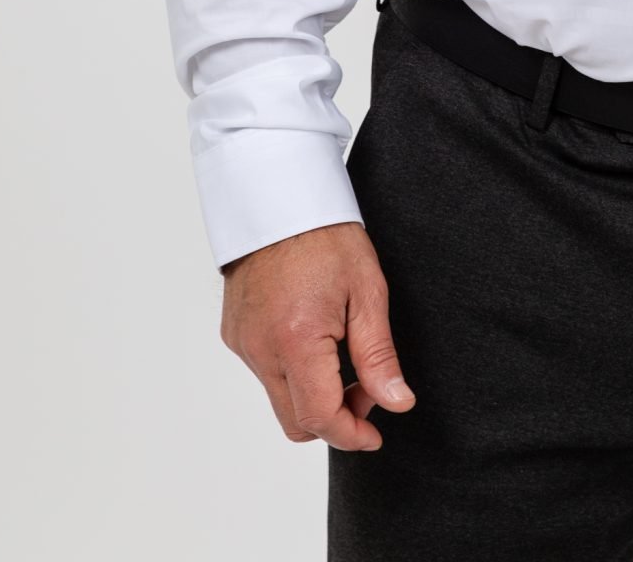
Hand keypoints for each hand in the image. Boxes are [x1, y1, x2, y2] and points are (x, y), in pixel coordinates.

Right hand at [220, 221, 415, 449]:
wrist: (279, 197)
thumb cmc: (326, 236)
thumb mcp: (367, 291)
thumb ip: (379, 355)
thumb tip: (397, 402)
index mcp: (295, 339)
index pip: (319, 417)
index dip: (352, 435)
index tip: (376, 433)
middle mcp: (260, 349)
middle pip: (296, 421)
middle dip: (335, 418)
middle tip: (366, 386)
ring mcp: (243, 343)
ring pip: (281, 399)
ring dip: (314, 394)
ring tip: (342, 351)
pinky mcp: (234, 335)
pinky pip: (266, 373)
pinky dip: (293, 371)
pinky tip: (314, 336)